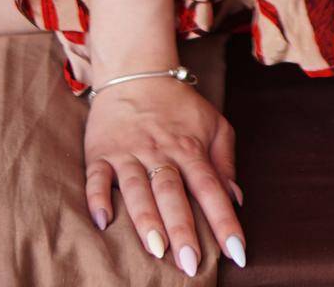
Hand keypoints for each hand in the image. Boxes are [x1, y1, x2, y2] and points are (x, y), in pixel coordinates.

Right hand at [83, 74, 246, 276]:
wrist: (136, 69)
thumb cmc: (178, 104)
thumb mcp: (212, 122)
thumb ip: (225, 160)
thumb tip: (236, 198)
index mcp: (189, 147)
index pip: (210, 188)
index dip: (224, 221)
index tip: (237, 253)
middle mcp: (159, 152)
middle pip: (172, 193)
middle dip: (183, 229)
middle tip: (191, 264)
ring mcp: (128, 152)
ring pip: (136, 188)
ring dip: (146, 218)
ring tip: (155, 249)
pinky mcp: (101, 151)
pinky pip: (96, 176)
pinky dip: (97, 197)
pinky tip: (103, 220)